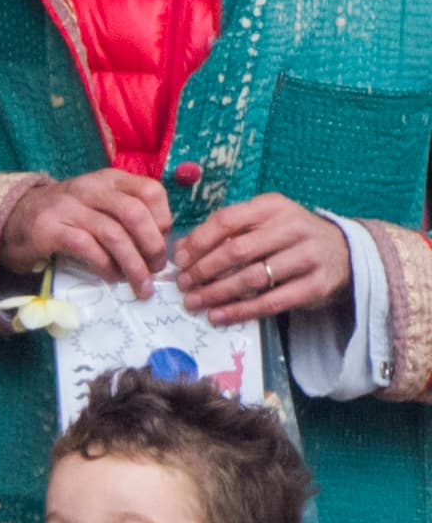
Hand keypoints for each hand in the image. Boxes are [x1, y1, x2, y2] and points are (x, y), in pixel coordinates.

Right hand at [0, 170, 170, 298]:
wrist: (15, 219)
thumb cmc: (66, 218)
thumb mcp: (99, 206)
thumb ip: (126, 217)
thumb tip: (158, 247)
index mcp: (110, 180)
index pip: (150, 191)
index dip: (163, 220)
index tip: (161, 244)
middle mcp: (91, 188)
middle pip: (134, 213)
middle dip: (152, 246)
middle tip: (155, 270)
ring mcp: (69, 207)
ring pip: (113, 234)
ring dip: (132, 264)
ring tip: (140, 284)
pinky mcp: (50, 229)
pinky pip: (86, 247)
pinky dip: (104, 266)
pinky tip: (111, 277)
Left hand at [174, 194, 350, 324]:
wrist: (344, 253)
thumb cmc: (291, 238)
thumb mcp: (264, 223)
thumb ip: (227, 233)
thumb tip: (182, 250)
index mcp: (273, 206)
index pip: (226, 220)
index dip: (198, 242)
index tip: (179, 261)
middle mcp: (292, 227)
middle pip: (237, 250)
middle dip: (203, 271)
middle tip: (184, 286)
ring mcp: (306, 256)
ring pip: (252, 278)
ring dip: (217, 293)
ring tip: (194, 303)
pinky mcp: (315, 286)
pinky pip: (269, 302)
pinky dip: (239, 311)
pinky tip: (218, 316)